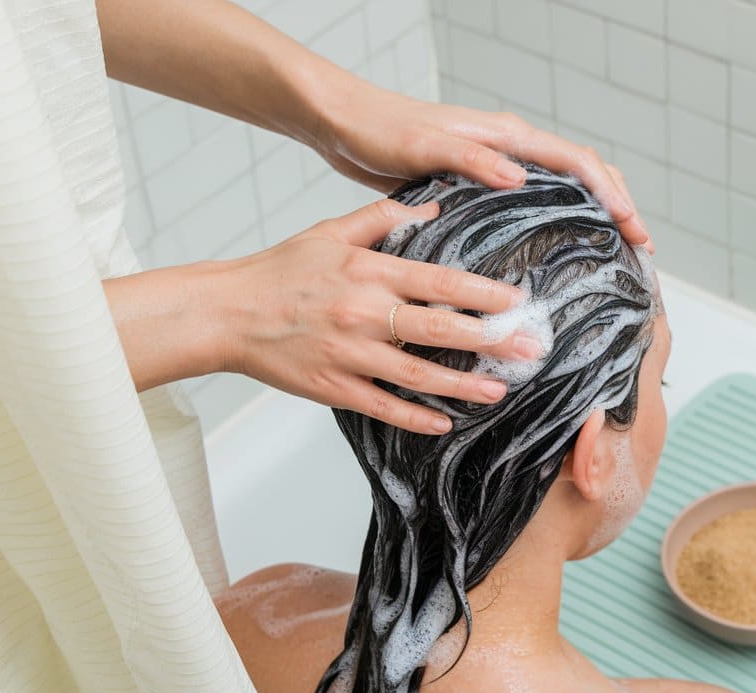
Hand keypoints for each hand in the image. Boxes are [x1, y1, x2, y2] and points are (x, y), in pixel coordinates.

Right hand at [213, 199, 536, 432]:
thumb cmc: (281, 271)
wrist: (227, 312)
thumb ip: (383, 219)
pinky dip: (416, 417)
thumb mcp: (330, 232)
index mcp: (369, 272)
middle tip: (528, 350)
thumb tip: (433, 205)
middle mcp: (364, 313)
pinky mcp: (333, 386)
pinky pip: (383, 406)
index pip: (440, 282)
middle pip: (440, 330)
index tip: (517, 303)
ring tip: (498, 391)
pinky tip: (444, 423)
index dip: (483, 294)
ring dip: (463, 385)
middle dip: (490, 342)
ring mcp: (349, 353)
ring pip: (419, 374)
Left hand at [311, 81, 651, 250]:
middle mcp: (511, 148)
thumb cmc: (382, 132)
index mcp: (507, 137)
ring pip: (566, 187)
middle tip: (640, 248)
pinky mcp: (483, 183)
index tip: (634, 228)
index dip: (612, 195)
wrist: (346, 125)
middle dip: (619, 205)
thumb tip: (519, 177)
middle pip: (585, 172)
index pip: (578, 162)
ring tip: (616, 252)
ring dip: (596, 214)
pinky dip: (562, 221)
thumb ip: (471, 159)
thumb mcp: (424, 147)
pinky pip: (538, 201)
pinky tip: (561, 252)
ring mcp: (500, 165)